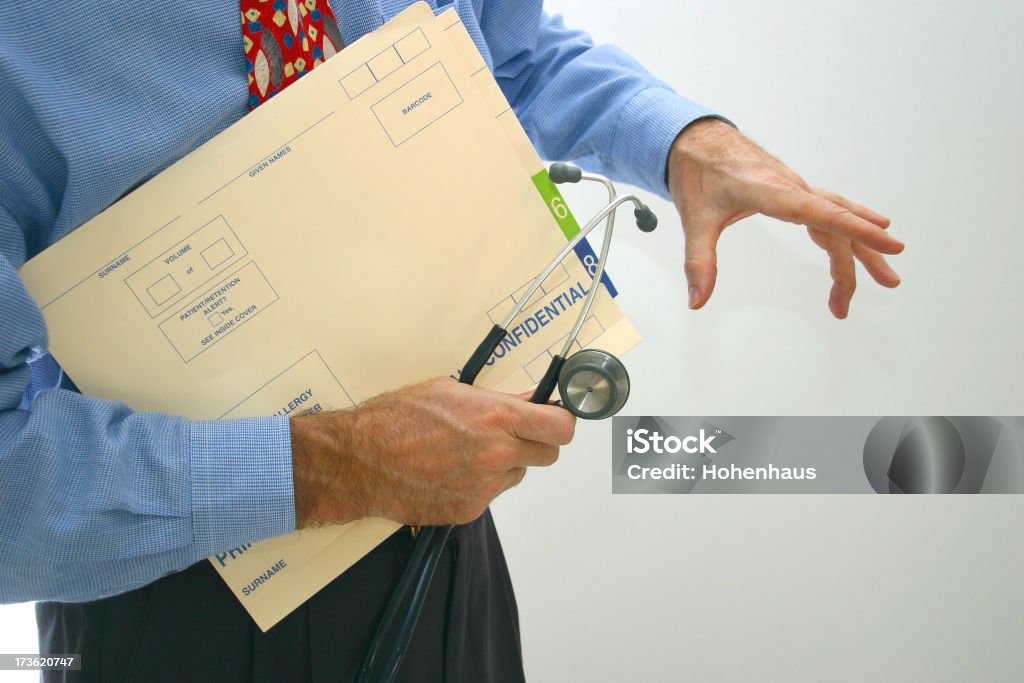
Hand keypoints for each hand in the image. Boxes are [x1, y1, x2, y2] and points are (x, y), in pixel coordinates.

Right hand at [290, 377, 575, 525]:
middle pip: (549, 455)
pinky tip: (449, 471)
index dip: (562, 421)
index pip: (561, 427)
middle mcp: (496, 455)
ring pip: (518, 475)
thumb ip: (496, 398)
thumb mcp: (450, 389)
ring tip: (466, 452)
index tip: (556, 418)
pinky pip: (490, 494)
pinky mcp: (469, 510)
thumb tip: (528, 401)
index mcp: (496, 418)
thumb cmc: (395, 419)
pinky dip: (478, 484)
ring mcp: (485, 487)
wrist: (359, 461)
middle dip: (537, 443)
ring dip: (505, 464)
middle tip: (515, 434)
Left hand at [666, 118, 903, 318]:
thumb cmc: (697, 173)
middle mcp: (792, 187)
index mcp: (772, 191)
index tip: (891, 242)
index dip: (858, 229)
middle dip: (855, 264)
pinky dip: (846, 229)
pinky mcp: (792, 192)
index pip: (823, 213)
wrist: (695, 139)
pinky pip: (828, 211)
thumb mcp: (694, 220)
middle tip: (861, 299)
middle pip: (835, 226)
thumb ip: (698, 262)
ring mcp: (795, 188)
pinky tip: (863, 241)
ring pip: (839, 218)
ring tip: (885, 277)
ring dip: (861, 248)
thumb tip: (697, 301)